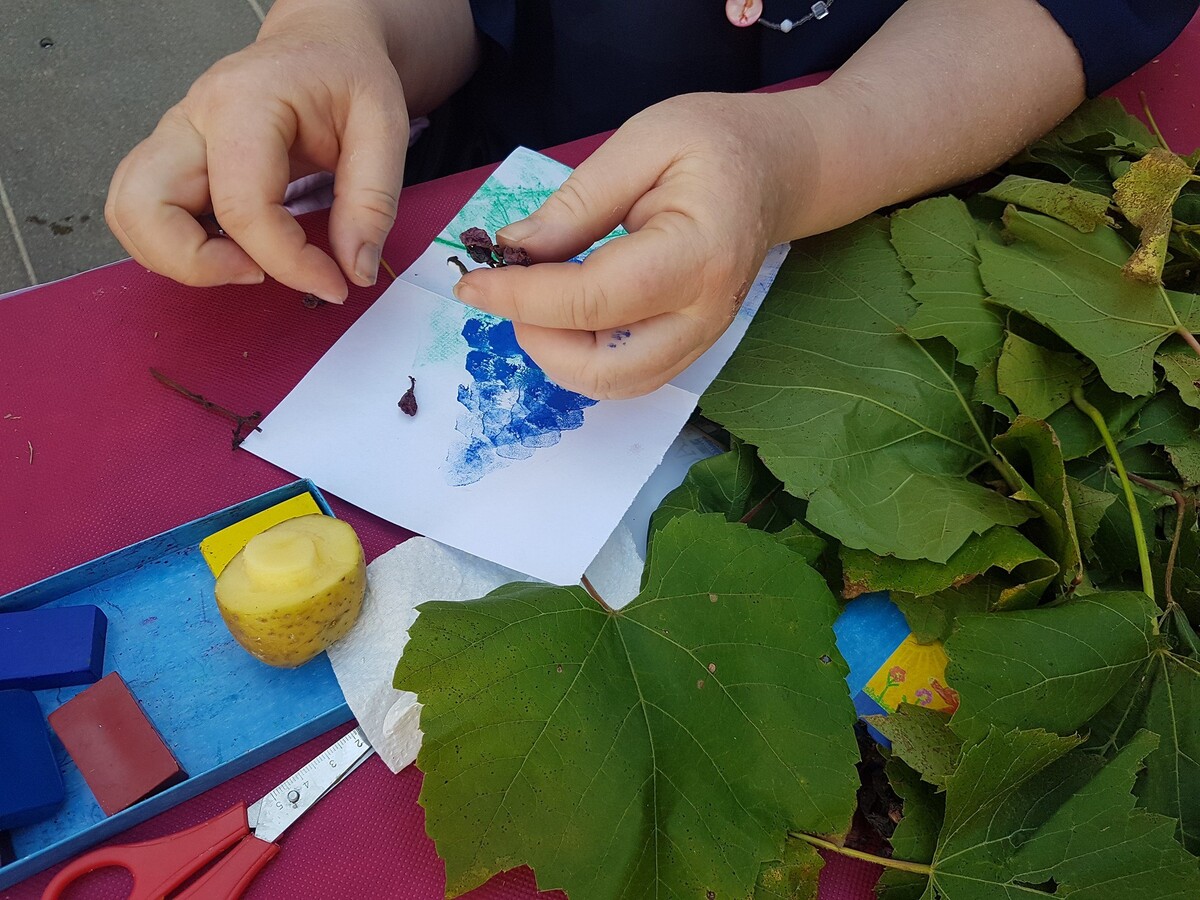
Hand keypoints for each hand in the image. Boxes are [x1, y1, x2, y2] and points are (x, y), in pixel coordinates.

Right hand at [105, 9, 407, 300]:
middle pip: (144, 208)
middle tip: (261, 274)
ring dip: (179, 258)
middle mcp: (194, 118)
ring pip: (130, 214)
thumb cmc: (345, 73)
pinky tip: (234, 249)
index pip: (241, 207)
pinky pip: (148, 214)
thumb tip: (356, 268)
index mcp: (244, 103)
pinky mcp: (177, 161)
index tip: (332, 284)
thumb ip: (373, 201)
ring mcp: (177, 140)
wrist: (322, 45)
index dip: (287, 262)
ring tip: (247, 263)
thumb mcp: (384, 126)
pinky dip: (180, 246)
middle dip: (198, 264)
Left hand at [450, 92, 818, 399]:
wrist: (775, 170)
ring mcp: (702, 339)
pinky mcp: (690, 348)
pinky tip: (564, 316)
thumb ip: (577, 201)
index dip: (522, 298)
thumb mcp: (643, 142)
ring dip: (557, 356)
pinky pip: (627, 378)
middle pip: (605, 368)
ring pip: (615, 385)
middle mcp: (705, 314)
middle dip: (539, 340)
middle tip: (508, 291)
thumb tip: (514, 249)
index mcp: (698, 253)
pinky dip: (581, 358)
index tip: (470, 283)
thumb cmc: (714, 143)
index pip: (593, 299)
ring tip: (535, 301)